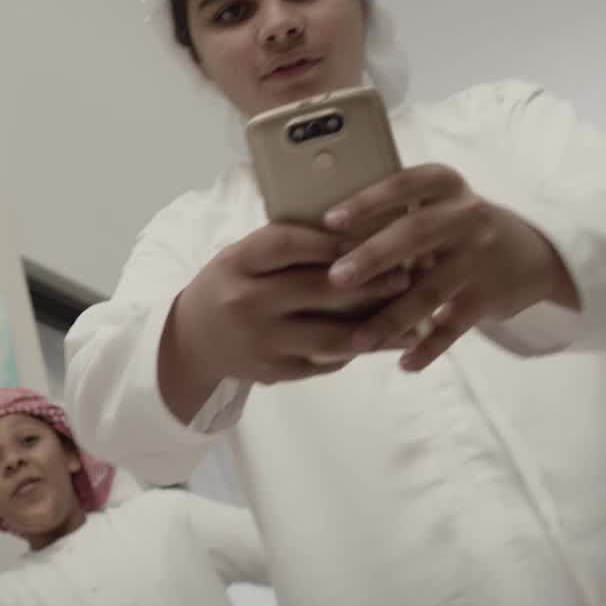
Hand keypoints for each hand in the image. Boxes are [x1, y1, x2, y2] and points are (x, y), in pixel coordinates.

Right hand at [166, 222, 413, 390]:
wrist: (192, 341)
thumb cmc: (231, 286)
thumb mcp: (242, 258)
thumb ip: (285, 248)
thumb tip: (358, 233)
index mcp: (236, 264)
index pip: (286, 244)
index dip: (329, 240)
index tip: (369, 235)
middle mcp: (246, 302)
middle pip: (317, 290)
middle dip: (370, 282)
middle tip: (408, 273)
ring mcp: (261, 341)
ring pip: (330, 335)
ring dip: (377, 326)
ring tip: (412, 316)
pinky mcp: (274, 371)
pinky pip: (325, 361)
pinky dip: (358, 350)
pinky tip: (385, 340)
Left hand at [324, 163, 578, 372]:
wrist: (529, 255)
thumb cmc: (454, 228)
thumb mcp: (435, 205)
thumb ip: (392, 213)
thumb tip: (315, 234)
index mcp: (444, 186)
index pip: (405, 184)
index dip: (368, 201)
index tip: (329, 221)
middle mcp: (466, 215)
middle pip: (416, 234)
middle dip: (374, 257)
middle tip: (336, 278)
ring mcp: (481, 257)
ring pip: (431, 288)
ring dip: (393, 317)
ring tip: (358, 340)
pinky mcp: (491, 296)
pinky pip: (456, 325)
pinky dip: (431, 348)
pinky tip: (406, 364)